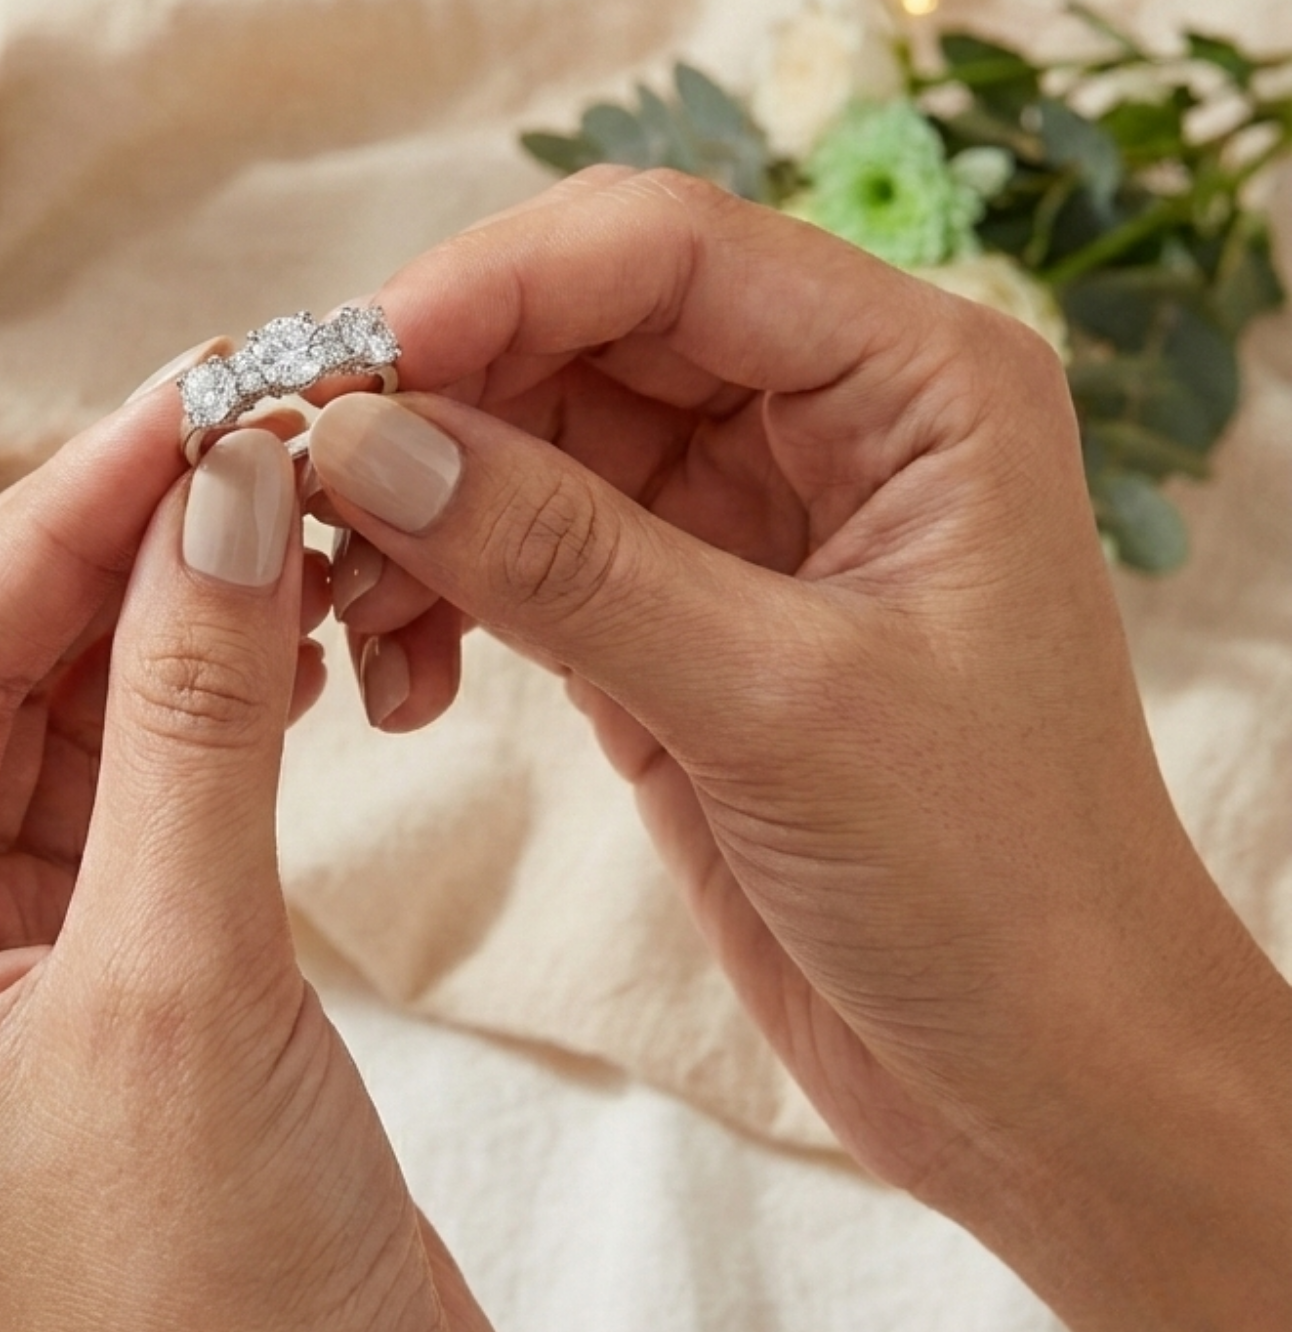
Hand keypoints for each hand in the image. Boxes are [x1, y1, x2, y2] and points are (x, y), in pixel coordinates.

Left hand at [0, 390, 510, 1331]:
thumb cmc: (213, 1302)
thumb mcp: (187, 984)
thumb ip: (197, 720)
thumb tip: (225, 487)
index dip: (64, 513)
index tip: (193, 400)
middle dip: (128, 531)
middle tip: (256, 411)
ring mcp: (14, 929)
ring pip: (85, 693)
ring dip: (187, 589)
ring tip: (293, 489)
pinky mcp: (128, 939)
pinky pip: (158, 755)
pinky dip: (227, 675)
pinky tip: (291, 615)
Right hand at [307, 168, 1291, 1331]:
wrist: (1038, 1079)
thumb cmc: (991, 885)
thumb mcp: (773, 704)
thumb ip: (561, 559)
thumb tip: (358, 440)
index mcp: (912, 379)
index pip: (667, 252)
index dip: (495, 282)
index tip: (349, 363)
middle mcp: (822, 414)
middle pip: (577, 326)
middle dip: (430, 393)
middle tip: (293, 475)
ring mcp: (736, 511)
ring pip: (528, 435)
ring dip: (415, 505)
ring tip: (337, 607)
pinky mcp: (670, 607)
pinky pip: (517, 546)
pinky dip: (439, 592)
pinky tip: (398, 679)